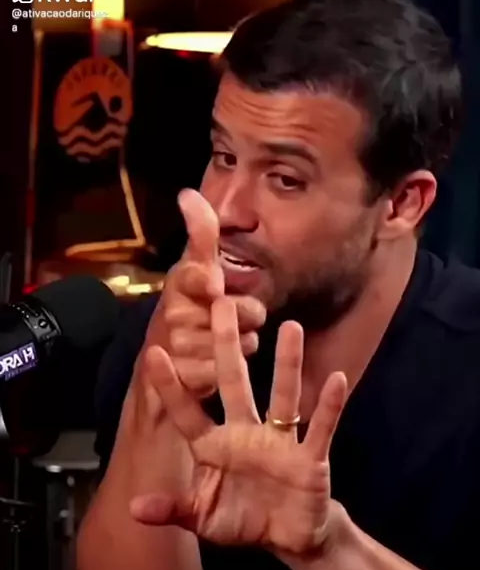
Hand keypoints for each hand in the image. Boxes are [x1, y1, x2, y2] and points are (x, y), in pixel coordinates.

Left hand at [131, 297, 347, 555]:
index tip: (155, 351)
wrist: (288, 538)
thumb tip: (133, 508)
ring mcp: (279, 442)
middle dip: (227, 345)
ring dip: (287, 363)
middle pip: (235, 383)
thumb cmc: (242, 520)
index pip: (189, 411)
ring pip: (283, 395)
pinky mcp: (309, 457)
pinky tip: (336, 379)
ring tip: (289, 327)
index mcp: (214, 447)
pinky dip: (330, 405)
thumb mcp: (203, 518)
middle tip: (221, 304)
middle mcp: (245, 434)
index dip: (172, 386)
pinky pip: (320, 427)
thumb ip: (172, 510)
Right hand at [146, 189, 265, 397]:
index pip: (193, 275)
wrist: (162, 364)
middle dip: (245, 314)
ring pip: (235, 341)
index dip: (203, 280)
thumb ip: (200, 232)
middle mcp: (171, 311)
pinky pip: (224, 369)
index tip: (212, 284)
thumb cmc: (188, 309)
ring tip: (222, 341)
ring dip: (240, 343)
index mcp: (179, 281)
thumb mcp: (195, 268)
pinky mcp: (181, 377)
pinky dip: (227, 367)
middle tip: (236, 316)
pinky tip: (215, 364)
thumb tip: (187, 193)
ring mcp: (175, 345)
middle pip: (233, 310)